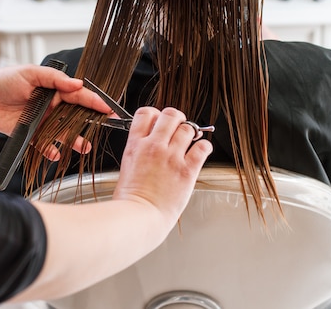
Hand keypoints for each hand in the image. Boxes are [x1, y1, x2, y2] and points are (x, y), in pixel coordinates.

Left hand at [0, 64, 110, 152]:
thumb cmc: (4, 81)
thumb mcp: (31, 73)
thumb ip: (55, 78)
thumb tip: (77, 83)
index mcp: (54, 90)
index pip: (79, 96)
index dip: (95, 101)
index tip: (108, 108)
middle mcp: (51, 107)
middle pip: (76, 116)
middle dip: (91, 122)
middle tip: (106, 126)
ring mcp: (43, 121)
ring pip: (63, 133)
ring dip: (75, 140)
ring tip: (85, 147)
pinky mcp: (31, 134)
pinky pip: (44, 145)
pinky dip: (50, 150)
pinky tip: (55, 153)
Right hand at [113, 107, 212, 229]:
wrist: (139, 217)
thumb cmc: (130, 199)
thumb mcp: (126, 166)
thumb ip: (138, 150)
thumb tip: (148, 142)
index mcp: (136, 145)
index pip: (146, 113)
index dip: (155, 115)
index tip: (159, 122)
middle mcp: (154, 146)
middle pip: (170, 115)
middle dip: (176, 119)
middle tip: (179, 127)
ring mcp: (171, 157)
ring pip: (188, 128)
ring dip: (190, 133)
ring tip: (190, 141)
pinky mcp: (187, 170)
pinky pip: (202, 147)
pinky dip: (204, 146)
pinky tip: (201, 151)